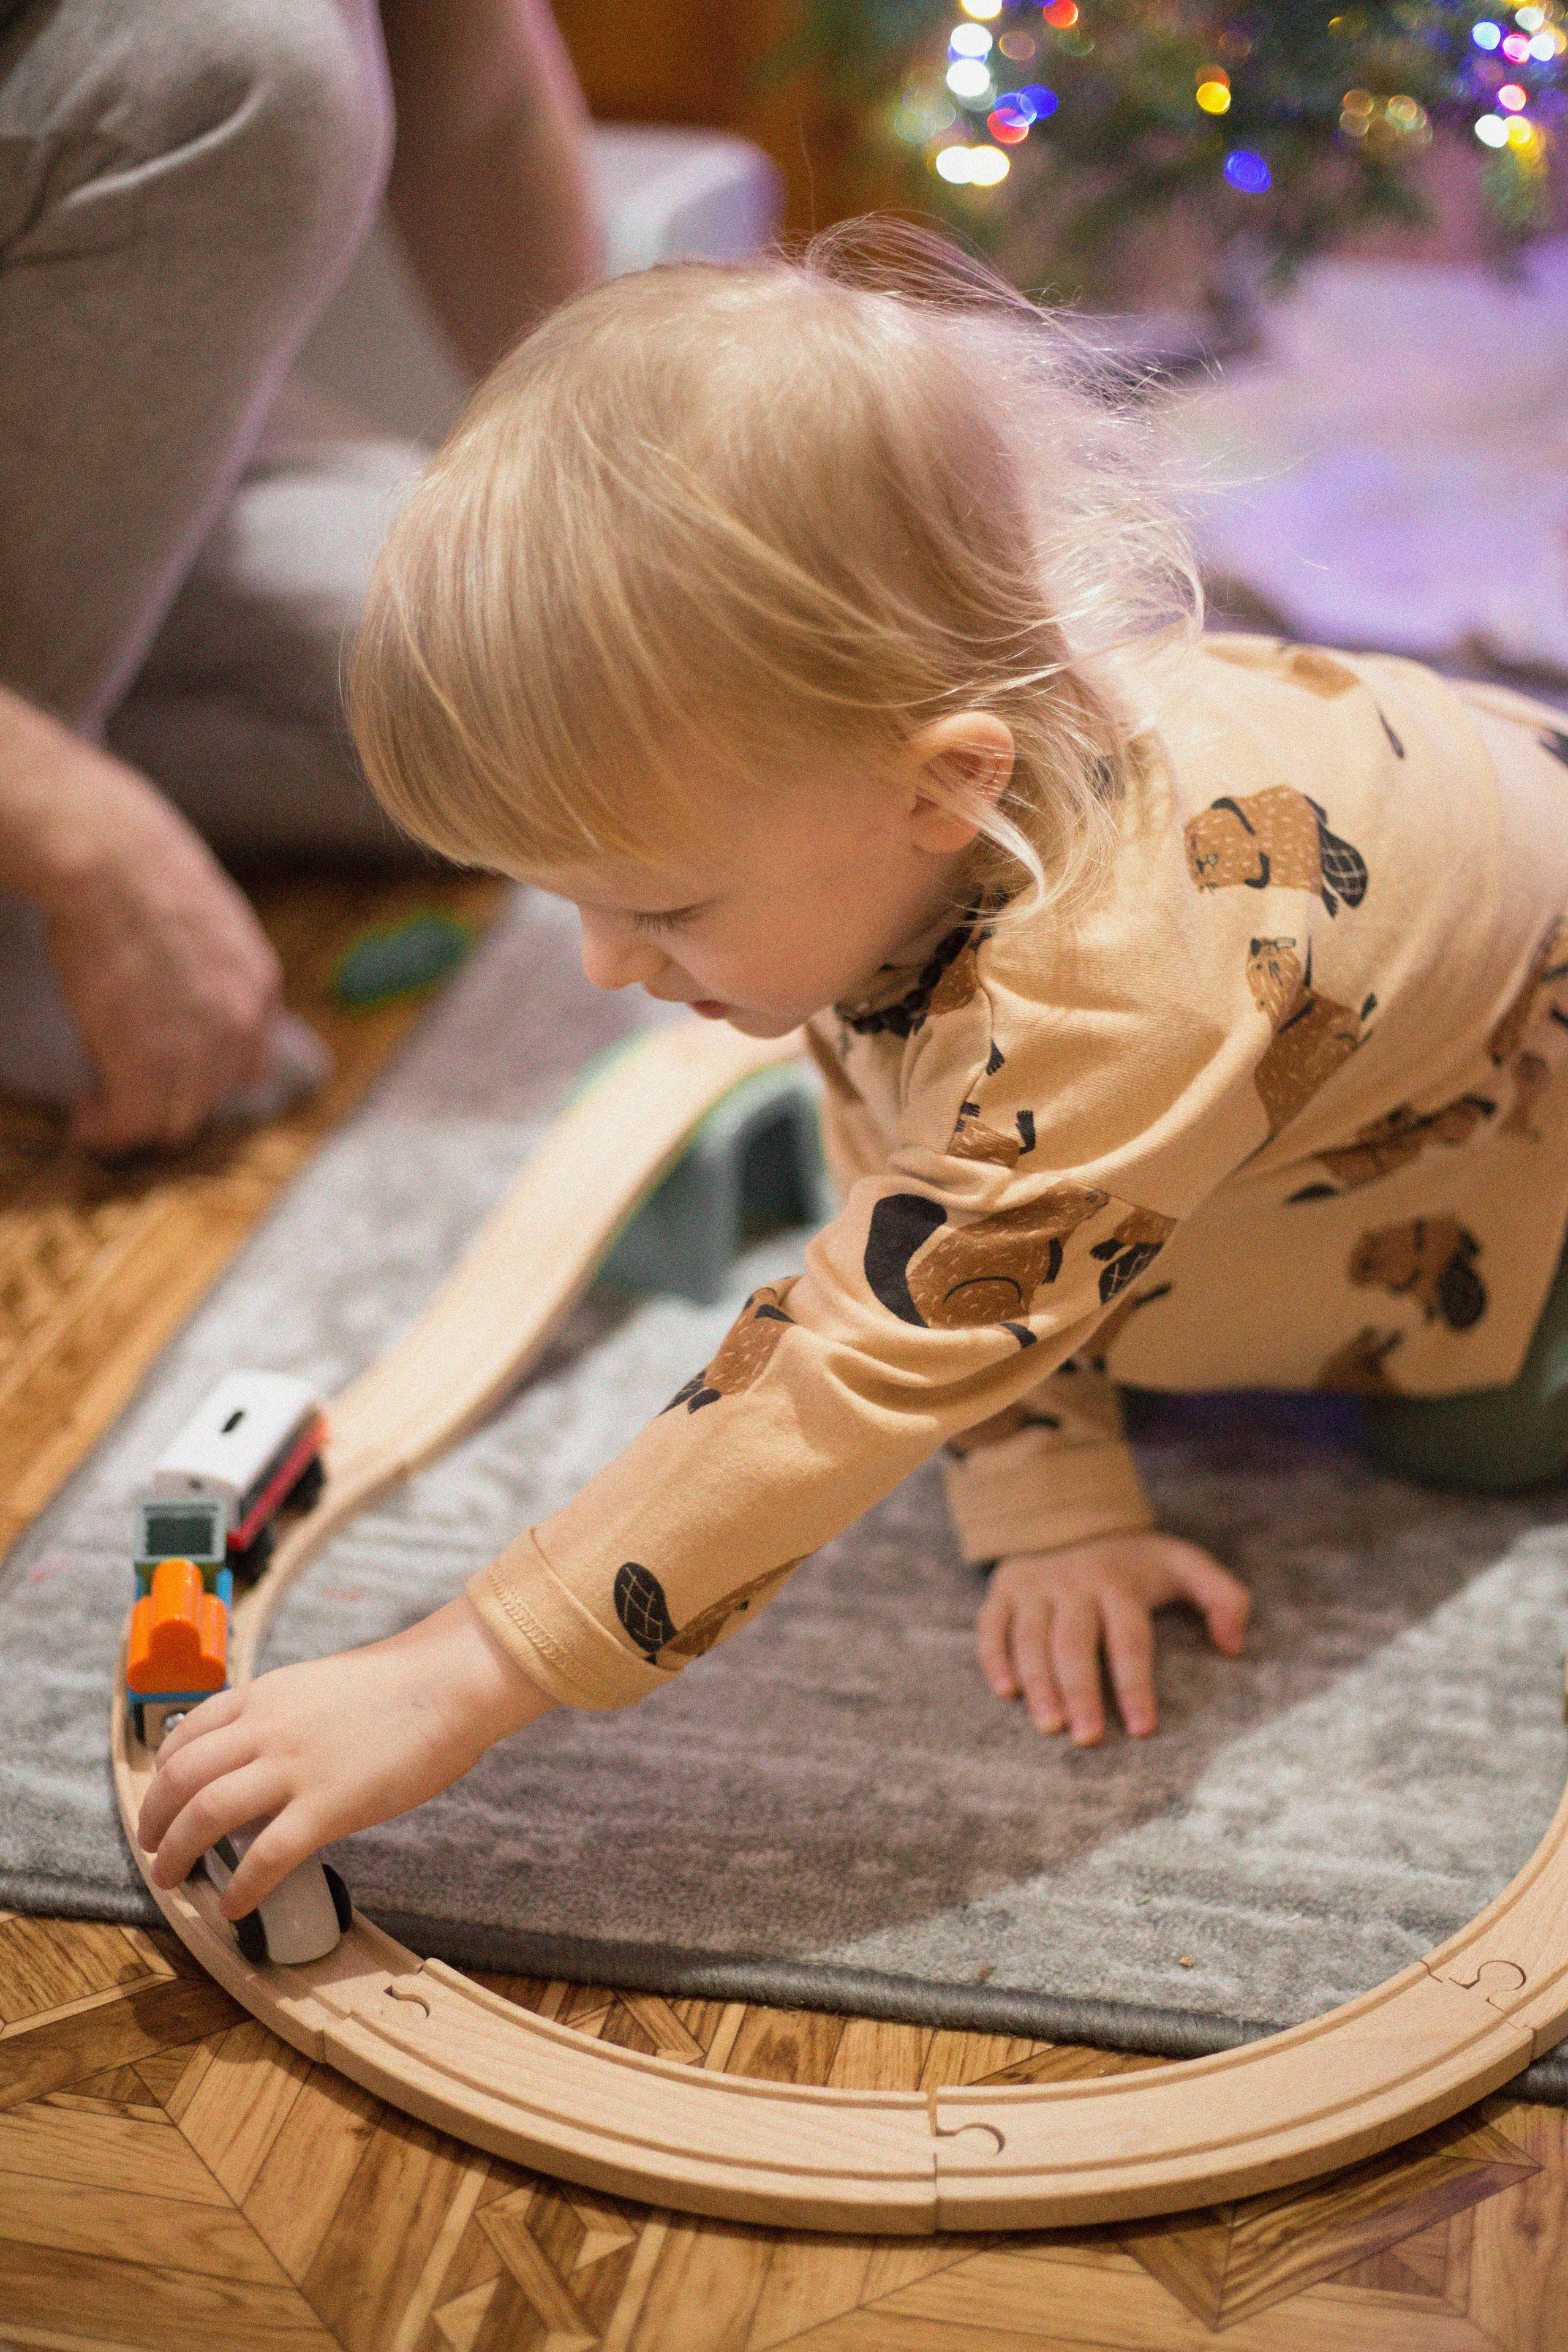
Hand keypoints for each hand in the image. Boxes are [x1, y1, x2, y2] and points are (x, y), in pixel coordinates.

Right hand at [41, 758, 283, 1151]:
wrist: (106, 856)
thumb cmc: (139, 864)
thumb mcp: (206, 911)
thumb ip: (212, 961)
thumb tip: (186, 980)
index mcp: (259, 984)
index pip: (248, 1062)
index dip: (207, 1075)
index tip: (168, 1072)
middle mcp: (239, 1023)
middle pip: (211, 1097)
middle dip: (169, 1101)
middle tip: (124, 1094)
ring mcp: (197, 1047)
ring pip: (175, 1121)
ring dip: (136, 1123)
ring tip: (100, 1113)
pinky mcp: (145, 1063)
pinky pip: (132, 1123)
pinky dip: (107, 1130)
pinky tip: (85, 1118)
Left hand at [137, 1596, 555, 1916]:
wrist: (449, 1684)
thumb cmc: (402, 1685)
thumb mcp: (322, 1685)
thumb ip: (287, 1715)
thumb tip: (270, 1750)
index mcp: (266, 1695)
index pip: (188, 1733)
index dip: (163, 1772)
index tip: (162, 1797)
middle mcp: (266, 1729)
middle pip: (181, 1777)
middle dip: (154, 1819)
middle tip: (153, 1846)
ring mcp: (293, 1768)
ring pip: (205, 1815)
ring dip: (176, 1854)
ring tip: (173, 1878)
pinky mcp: (326, 1808)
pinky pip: (264, 1858)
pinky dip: (240, 1888)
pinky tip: (233, 1905)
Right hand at [975, 1531, 1249, 1744]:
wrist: (1071, 1514)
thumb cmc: (1136, 1559)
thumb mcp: (1185, 1564)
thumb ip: (1224, 1597)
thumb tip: (1232, 1646)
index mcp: (1120, 1583)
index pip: (1129, 1641)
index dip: (1135, 1685)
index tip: (1142, 1729)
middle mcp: (1074, 1584)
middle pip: (1075, 1643)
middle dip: (1080, 1691)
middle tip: (1086, 1737)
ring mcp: (1036, 1586)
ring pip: (1032, 1638)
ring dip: (1038, 1683)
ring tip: (1048, 1726)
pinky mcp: (1005, 1589)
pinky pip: (993, 1625)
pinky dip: (995, 1658)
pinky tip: (1006, 1692)